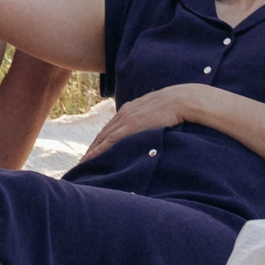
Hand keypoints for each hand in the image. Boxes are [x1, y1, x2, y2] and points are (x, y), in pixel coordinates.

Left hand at [79, 85, 210, 163]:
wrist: (182, 99)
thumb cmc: (176, 107)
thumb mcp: (159, 112)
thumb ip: (151, 120)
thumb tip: (153, 130)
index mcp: (130, 109)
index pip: (110, 129)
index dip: (100, 142)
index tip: (93, 154)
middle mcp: (124, 113)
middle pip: (102, 135)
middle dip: (91, 149)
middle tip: (82, 164)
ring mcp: (126, 119)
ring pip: (102, 139)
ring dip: (91, 153)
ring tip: (83, 166)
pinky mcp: (130, 126)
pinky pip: (109, 141)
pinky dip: (97, 152)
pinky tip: (90, 160)